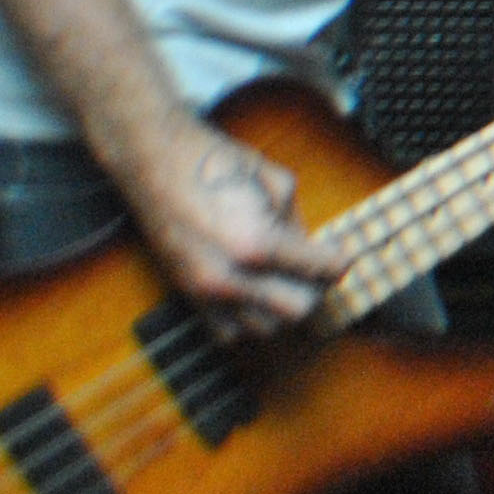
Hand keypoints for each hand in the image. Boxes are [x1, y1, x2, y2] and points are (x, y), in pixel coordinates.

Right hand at [125, 122, 344, 340]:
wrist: (152, 161)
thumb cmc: (214, 161)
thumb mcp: (276, 182)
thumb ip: (299, 224)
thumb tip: (311, 251)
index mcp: (256, 244)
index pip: (322, 271)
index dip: (339, 261)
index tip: (340, 254)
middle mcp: (230, 277)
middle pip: (300, 310)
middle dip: (315, 288)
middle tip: (315, 266)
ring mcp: (205, 292)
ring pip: (267, 328)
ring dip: (283, 307)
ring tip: (285, 279)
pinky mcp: (187, 295)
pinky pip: (230, 333)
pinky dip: (250, 320)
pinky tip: (255, 293)